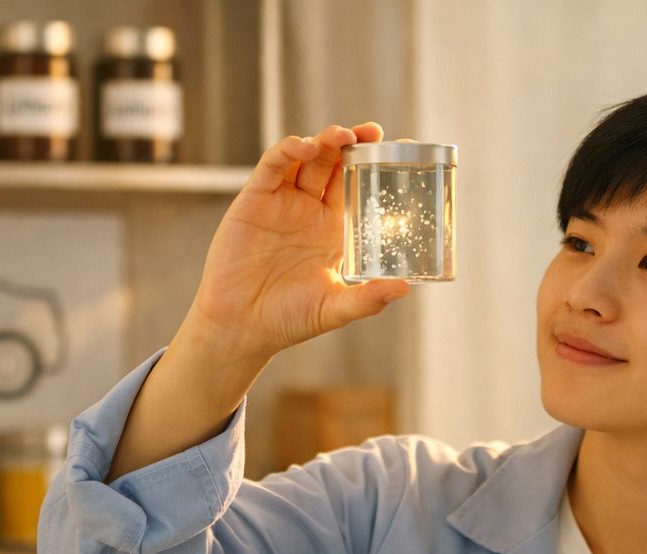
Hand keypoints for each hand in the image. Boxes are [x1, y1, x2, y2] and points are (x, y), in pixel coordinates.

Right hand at [183, 122, 410, 360]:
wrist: (241, 327)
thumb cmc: (288, 320)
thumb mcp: (334, 309)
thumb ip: (367, 299)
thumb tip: (405, 288)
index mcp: (332, 230)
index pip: (356, 187)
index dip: (372, 167)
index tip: (395, 151)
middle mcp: (308, 211)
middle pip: (333, 164)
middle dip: (352, 143)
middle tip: (373, 133)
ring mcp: (281, 203)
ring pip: (306, 159)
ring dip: (323, 141)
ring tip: (342, 135)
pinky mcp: (253, 200)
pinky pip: (272, 167)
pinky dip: (287, 151)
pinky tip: (303, 146)